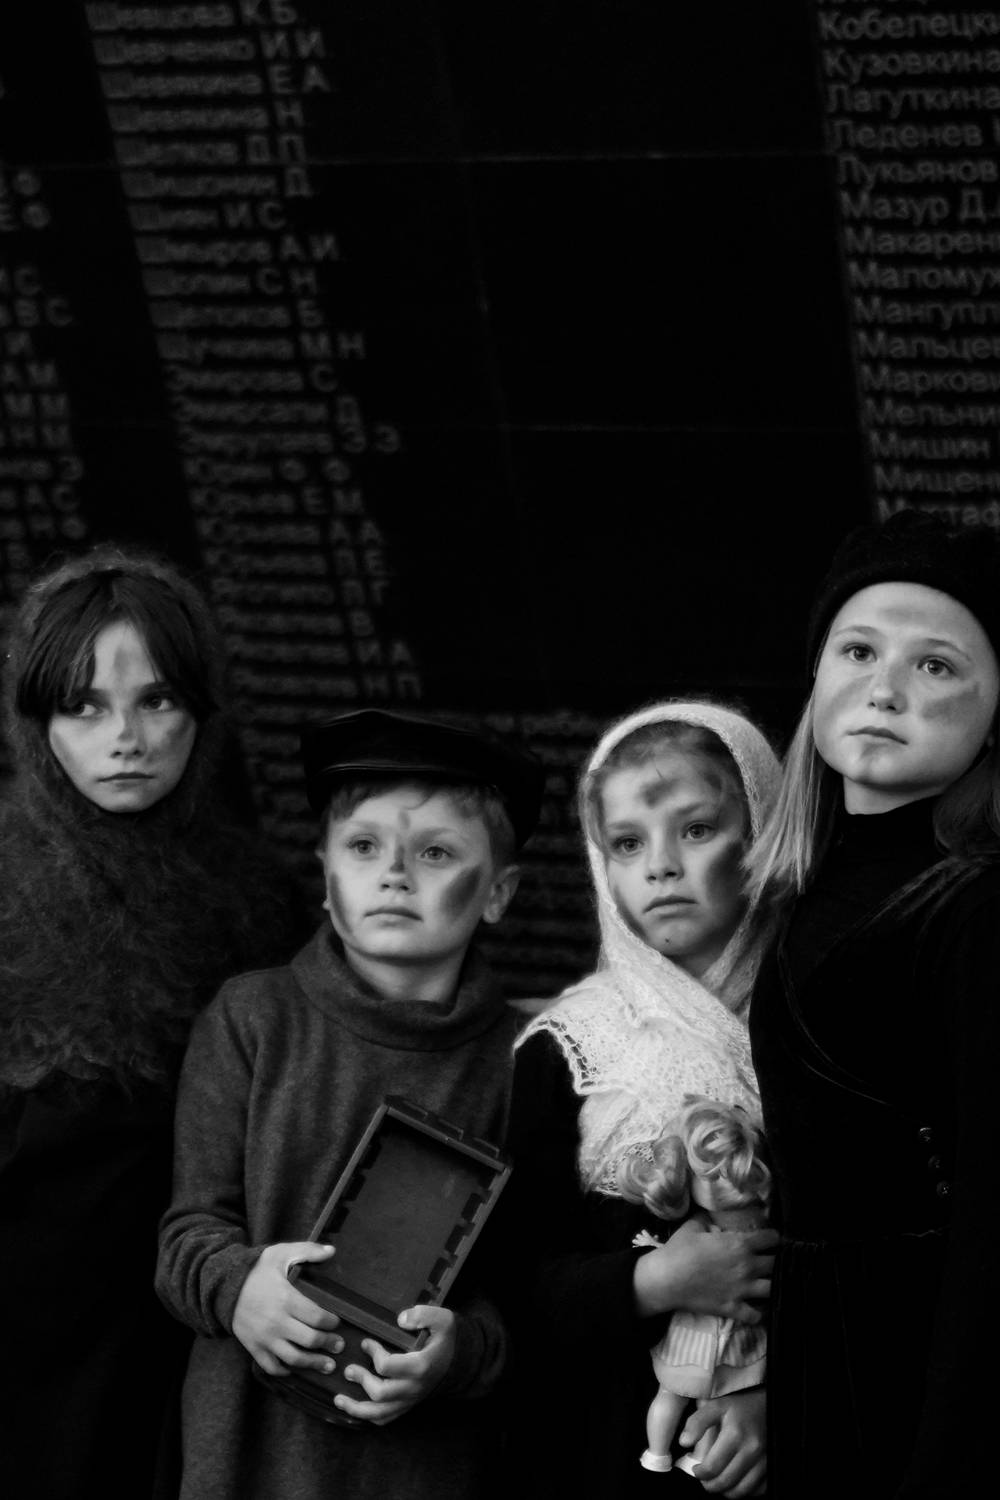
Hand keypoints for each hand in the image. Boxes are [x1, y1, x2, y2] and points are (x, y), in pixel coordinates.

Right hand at [232, 1242, 342, 1377]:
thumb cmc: (256, 1270)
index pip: (317, 1317)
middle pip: (309, 1340)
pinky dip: (284, 1371)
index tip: (337, 1322)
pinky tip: (295, 1369)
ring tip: (328, 1365)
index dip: (331, 1322)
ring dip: (313, 1363)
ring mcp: (264, 1338)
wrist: (223, 1287)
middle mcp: (277, 1322)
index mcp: (286, 1299)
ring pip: (293, 1358)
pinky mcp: (253, 1347)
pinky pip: (271, 1366)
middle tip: (339, 1346)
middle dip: (328, 1344)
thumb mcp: (280, 1254)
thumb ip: (307, 1250)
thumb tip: (332, 1250)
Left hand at [334, 1305, 456, 1425]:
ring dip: (356, 1408)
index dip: (373, 1353)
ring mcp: (409, 1400)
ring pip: (379, 1414)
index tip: (365, 1342)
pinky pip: (385, 1419)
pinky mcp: (407, 1406)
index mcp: (420, 1366)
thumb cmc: (447, 1339)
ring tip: (338, 1399)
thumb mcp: (443, 1319)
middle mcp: (413, 1388)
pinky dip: (368, 1416)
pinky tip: (355, 1409)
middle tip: (348, 1369)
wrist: (460, 1362)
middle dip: (360, 1380)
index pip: (388, 1366)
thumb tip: (401, 1319)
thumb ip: (424, 1315)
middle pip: (380, 1393)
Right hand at [634, 1216, 776, 1321]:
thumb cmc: (680, 1249)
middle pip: (776, 1264)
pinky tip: (757, 1307)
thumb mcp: (693, 1225)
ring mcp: (742, 1290)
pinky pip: (756, 1315)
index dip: (772, 1237)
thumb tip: (712, 1215)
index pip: (771, 1238)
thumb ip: (708, 1218)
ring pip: (773, 1289)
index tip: (769, 1239)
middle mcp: (747, 1267)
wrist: (666, 1279)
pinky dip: (759, 1313)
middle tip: (769, 1260)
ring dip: (773, 1285)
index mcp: (740, 1244)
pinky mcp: (733, 1308)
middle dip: (776, 1260)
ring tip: (767, 1283)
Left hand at [680, 1387, 765, 1497]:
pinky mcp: (772, 1466)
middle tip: (705, 1480)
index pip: (712, 1467)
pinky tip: (736, 1480)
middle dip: (711, 1485)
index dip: (700, 1473)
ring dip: (726, 1490)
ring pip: (741, 1490)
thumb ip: (697, 1422)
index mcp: (735, 1434)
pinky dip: (744, 1490)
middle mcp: (752, 1449)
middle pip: (726, 1482)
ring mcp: (764, 1460)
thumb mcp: (716, 1406)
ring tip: (718, 1481)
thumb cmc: (739, 1406)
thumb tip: (684, 1442)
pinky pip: (757, 1490)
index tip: (696, 1470)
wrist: (766, 1405)